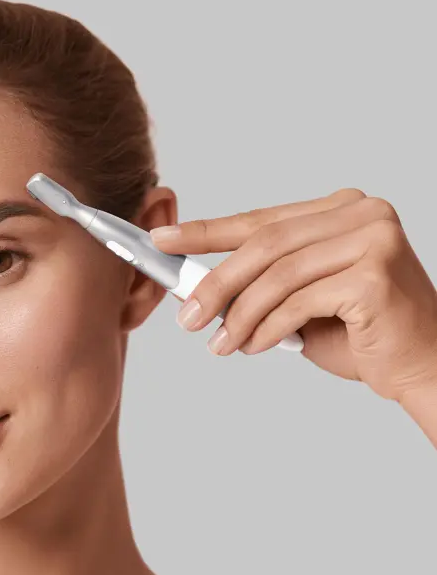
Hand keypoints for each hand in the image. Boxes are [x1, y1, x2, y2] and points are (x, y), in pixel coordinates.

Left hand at [150, 189, 436, 401]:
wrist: (421, 364)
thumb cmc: (359, 331)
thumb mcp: (299, 298)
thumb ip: (261, 283)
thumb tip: (198, 286)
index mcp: (339, 210)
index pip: (261, 220)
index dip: (206, 231)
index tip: (164, 240)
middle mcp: (360, 213)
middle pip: (264, 245)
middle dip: (216, 284)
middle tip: (186, 317)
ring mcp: (371, 239)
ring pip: (277, 275)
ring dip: (238, 315)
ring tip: (219, 344)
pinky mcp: (373, 273)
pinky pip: (298, 302)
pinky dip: (267, 328)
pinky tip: (253, 347)